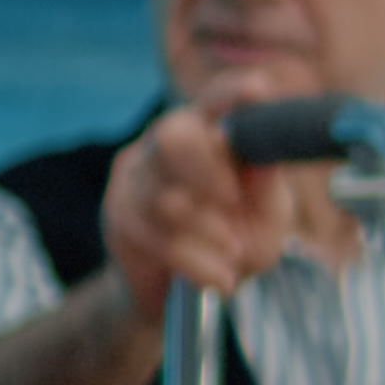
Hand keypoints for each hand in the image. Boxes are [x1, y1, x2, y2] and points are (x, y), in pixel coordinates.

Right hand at [96, 105, 276, 310]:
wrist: (180, 295)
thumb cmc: (234, 242)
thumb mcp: (266, 218)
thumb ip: (267, 187)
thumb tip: (266, 156)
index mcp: (208, 132)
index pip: (215, 100)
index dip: (233, 93)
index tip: (260, 90)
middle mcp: (165, 144)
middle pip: (173, 135)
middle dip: (208, 171)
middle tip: (233, 201)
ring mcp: (135, 179)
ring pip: (166, 197)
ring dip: (210, 231)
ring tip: (233, 253)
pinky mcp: (118, 217)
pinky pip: (157, 238)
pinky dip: (197, 262)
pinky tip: (218, 276)